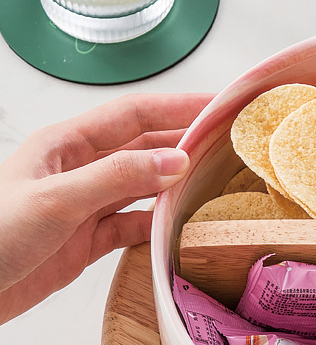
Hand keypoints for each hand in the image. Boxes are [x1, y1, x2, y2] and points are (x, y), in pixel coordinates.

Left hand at [0, 92, 212, 323]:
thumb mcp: (57, 200)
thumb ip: (118, 177)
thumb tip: (176, 160)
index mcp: (67, 145)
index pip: (135, 115)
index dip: (180, 107)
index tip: (218, 104)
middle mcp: (81, 170)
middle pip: (145, 148)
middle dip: (186, 142)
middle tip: (230, 143)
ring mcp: (87, 205)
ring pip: (143, 187)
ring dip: (177, 185)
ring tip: (216, 182)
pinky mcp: (89, 240)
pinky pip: (134, 225)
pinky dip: (159, 226)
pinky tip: (181, 227)